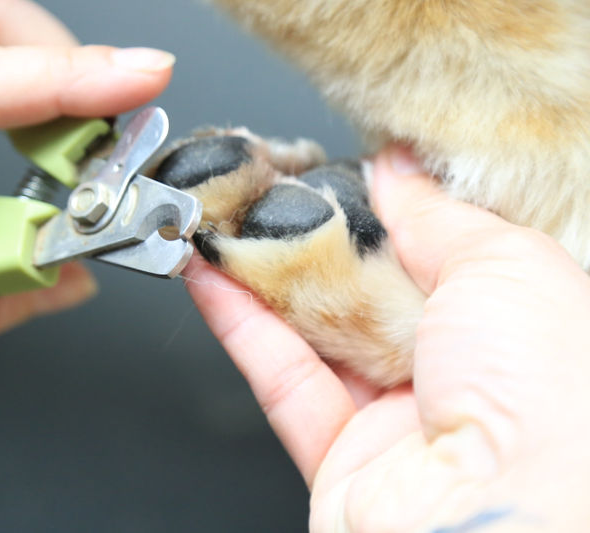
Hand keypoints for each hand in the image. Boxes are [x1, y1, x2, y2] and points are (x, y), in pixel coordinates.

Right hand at [186, 145, 589, 531]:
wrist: (503, 523)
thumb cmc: (548, 401)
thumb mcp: (507, 265)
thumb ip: (440, 215)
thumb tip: (397, 170)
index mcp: (513, 324)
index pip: (440, 250)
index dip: (390, 208)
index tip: (345, 169)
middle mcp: (459, 373)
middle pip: (370, 292)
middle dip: (318, 239)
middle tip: (274, 189)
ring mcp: (399, 419)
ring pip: (318, 335)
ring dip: (264, 276)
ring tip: (225, 222)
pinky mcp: (342, 457)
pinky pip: (284, 381)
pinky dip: (240, 327)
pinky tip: (210, 278)